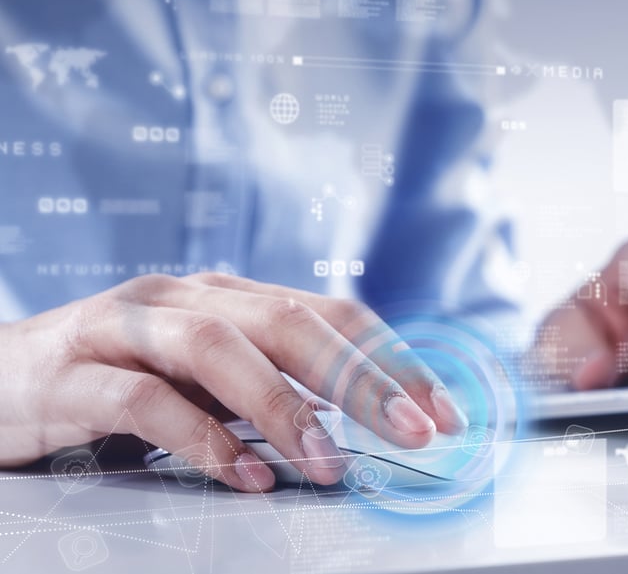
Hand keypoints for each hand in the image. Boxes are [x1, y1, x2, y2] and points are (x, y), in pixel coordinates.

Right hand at [0, 273, 467, 491]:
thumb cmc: (121, 376)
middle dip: (361, 379)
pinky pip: (145, 402)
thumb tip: (360, 415)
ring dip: (285, 407)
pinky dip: (203, 440)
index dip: (391, 358)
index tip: (440, 410)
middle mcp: (186, 298)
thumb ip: (272, 379)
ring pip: (219, 347)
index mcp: (230, 296)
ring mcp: (128, 329)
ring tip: (331, 462)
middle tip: (415, 430)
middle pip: (291, 322)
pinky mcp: (73, 375)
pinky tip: (245, 475)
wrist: (1, 377)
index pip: (331, 313)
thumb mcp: (210, 371)